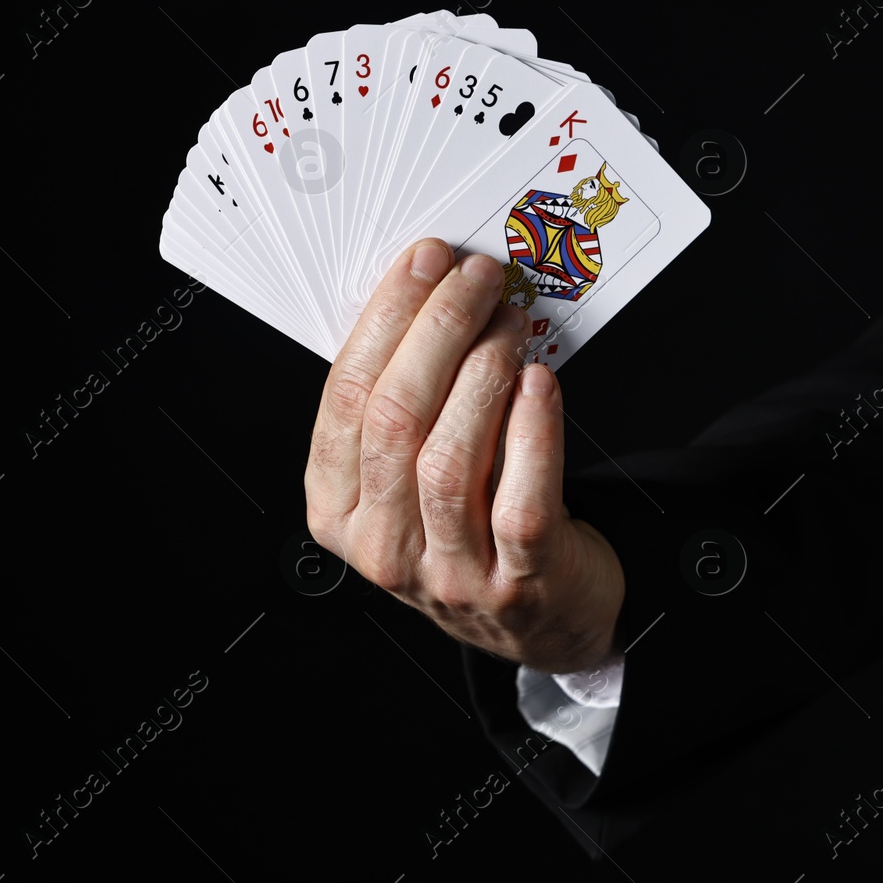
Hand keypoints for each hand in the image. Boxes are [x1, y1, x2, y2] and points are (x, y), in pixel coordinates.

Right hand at [304, 238, 624, 673]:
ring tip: (510, 324)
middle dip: (437, 330)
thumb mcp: (408, 477)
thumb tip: (424, 293)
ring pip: (449, 458)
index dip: (384, 319)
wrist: (543, 619)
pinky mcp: (517, 584)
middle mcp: (382, 548)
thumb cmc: (474, 525)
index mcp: (338, 510)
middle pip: (394, 420)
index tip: (423, 263)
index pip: (345, 400)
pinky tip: (539, 384)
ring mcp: (449, 573)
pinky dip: (532, 431)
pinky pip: (520, 500)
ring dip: (484, 371)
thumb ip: (401, 405)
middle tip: (476, 278)